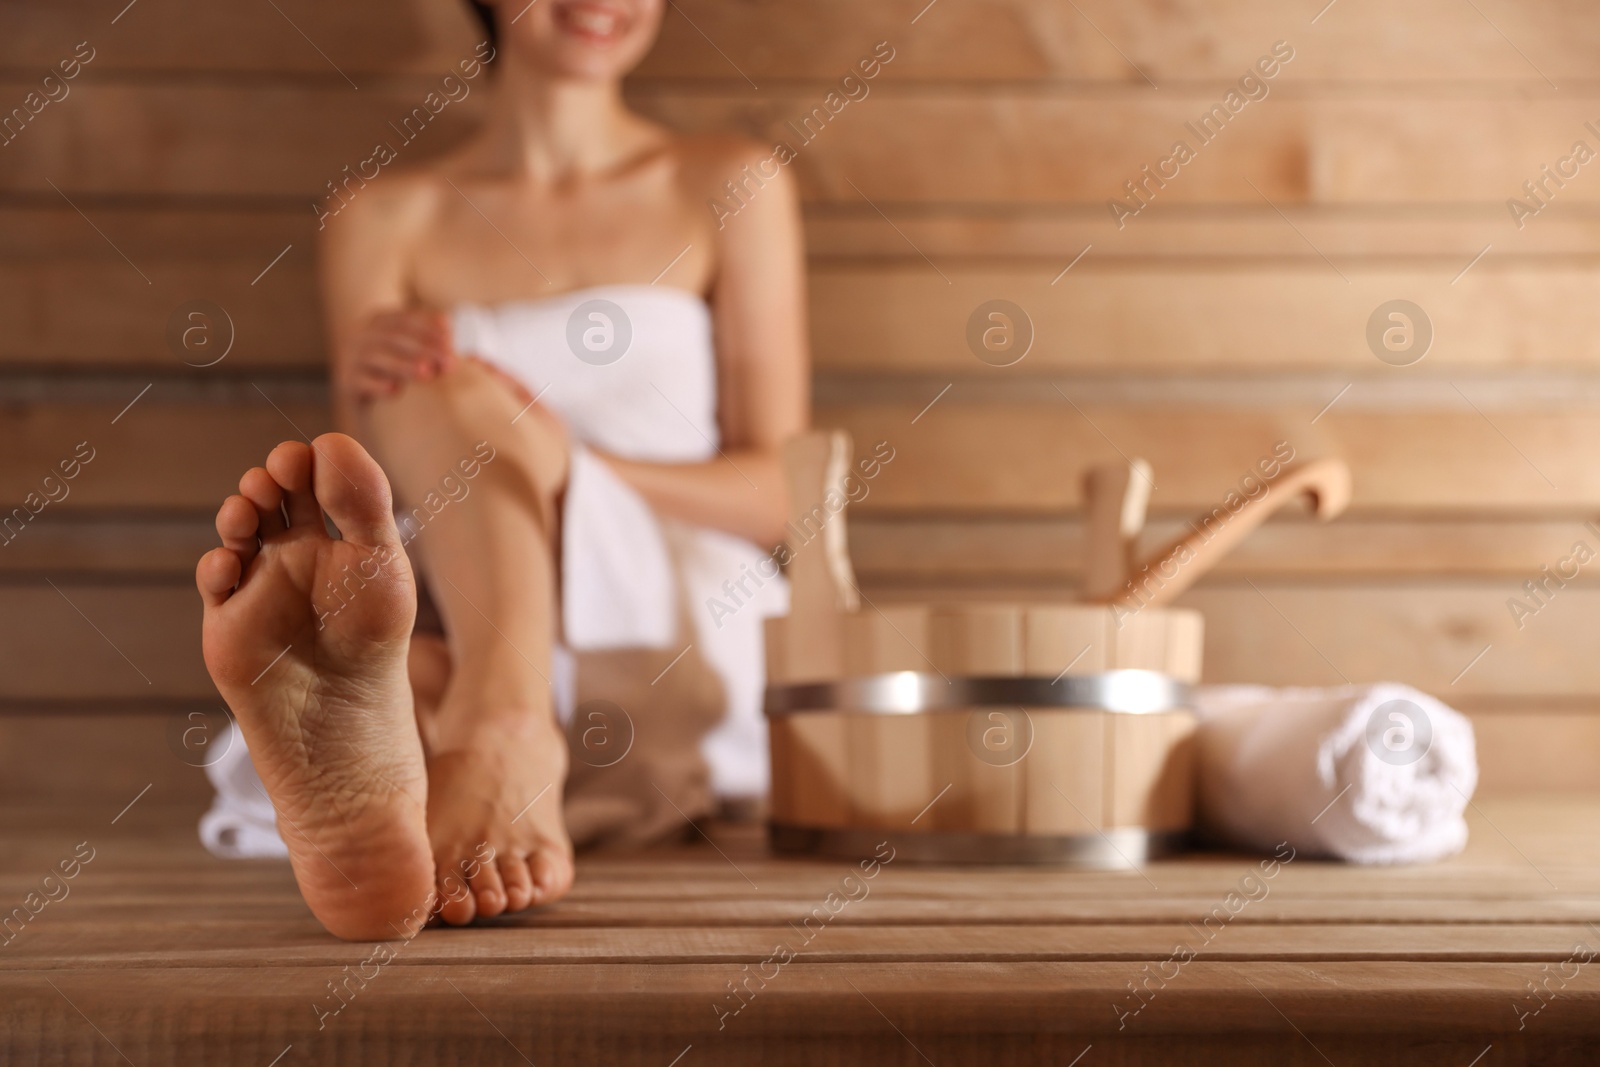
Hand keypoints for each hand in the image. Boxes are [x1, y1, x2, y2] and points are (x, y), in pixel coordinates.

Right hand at [337, 309, 456, 400]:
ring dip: (403, 364)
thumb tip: (458, 334)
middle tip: (450, 363)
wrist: (369, 401)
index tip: (452, 341)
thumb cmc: (401, 370)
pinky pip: (359, 380)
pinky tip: (395, 391)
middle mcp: (363, 335)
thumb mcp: (415, 351)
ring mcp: (350, 357)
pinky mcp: (345, 382)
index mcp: (381, 321)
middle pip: (395, 337)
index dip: (429, 328)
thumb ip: (434, 342)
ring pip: (377, 356)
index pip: (406, 319)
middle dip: (424, 348)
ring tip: (427, 374)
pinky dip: (376, 384)